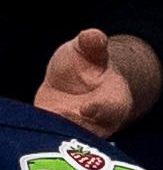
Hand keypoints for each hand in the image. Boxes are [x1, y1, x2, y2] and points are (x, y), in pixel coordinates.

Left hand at [27, 28, 156, 137]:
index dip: (100, 109)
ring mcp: (80, 128)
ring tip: (49, 117)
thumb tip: (93, 36)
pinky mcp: (59, 130)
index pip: (111, 107)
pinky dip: (45, 129)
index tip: (86, 109)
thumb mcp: (89, 49)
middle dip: (75, 123)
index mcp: (115, 99)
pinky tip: (39, 120)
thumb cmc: (89, 63)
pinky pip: (53, 134)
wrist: (78, 81)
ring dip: (60, 127)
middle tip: (61, 115)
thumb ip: (92, 44)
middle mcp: (101, 120)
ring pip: (71, 134)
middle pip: (91, 128)